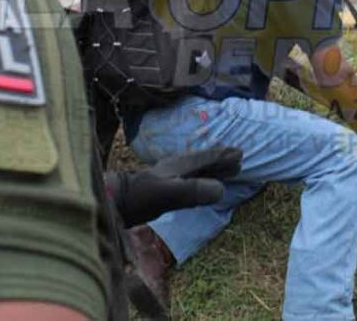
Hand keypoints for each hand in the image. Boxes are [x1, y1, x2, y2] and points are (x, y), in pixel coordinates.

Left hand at [105, 146, 242, 227]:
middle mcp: (176, 169)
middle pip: (204, 162)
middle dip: (221, 161)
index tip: (239, 154)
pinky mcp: (164, 191)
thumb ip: (194, 190)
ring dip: (213, 170)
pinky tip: (201, 186)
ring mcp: (169, 179)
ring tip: (228, 171)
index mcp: (180, 166)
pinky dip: (202, 181)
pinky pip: (190, 182)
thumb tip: (220, 189)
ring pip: (197, 171)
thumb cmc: (143, 197)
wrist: (117, 202)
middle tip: (239, 160)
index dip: (223, 157)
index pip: (207, 158)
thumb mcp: (170, 193)